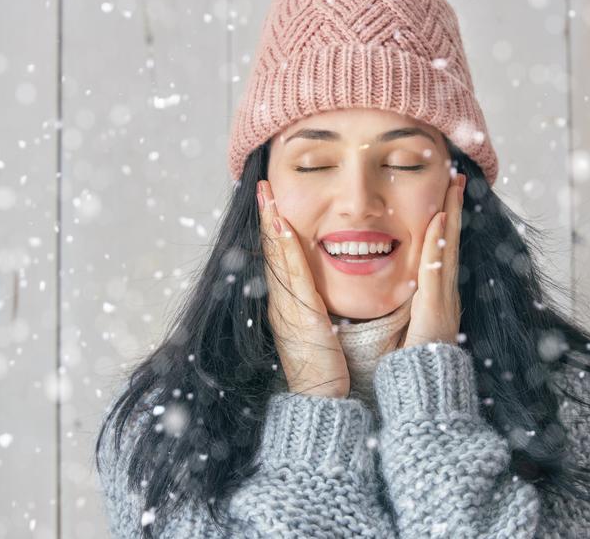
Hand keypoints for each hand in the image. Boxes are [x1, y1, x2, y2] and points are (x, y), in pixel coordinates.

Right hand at [257, 180, 349, 398]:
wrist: (320, 401)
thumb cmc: (326, 370)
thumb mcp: (321, 332)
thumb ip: (319, 309)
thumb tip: (324, 295)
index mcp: (290, 304)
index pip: (281, 258)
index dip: (275, 229)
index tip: (274, 202)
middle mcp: (282, 302)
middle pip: (273, 252)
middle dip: (268, 218)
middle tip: (263, 187)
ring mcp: (285, 308)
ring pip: (277, 258)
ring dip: (272, 225)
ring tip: (267, 195)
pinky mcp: (298, 315)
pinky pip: (291, 275)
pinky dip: (285, 249)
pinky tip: (284, 227)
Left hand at [396, 171, 464, 350]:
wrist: (419, 394)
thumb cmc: (403, 364)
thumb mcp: (398, 325)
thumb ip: (398, 302)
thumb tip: (380, 278)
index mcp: (432, 297)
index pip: (436, 250)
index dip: (441, 221)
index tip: (442, 192)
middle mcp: (442, 295)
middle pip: (447, 242)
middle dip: (453, 208)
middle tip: (456, 176)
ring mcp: (443, 301)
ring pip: (446, 249)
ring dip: (451, 215)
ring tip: (454, 185)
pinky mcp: (437, 311)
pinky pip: (436, 270)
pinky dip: (439, 243)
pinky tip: (439, 219)